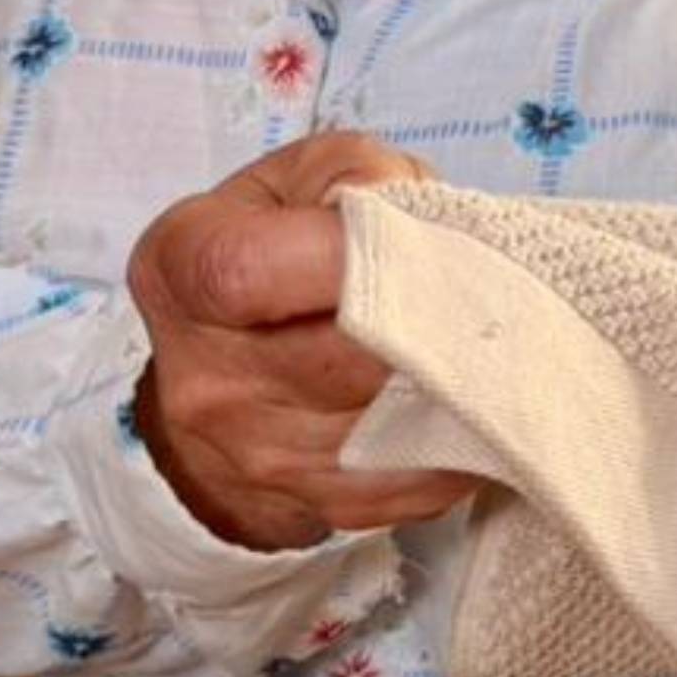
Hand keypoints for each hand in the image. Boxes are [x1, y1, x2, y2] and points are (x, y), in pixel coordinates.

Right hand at [126, 131, 480, 552]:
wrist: (231, 363)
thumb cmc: (278, 245)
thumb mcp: (302, 177)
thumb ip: (356, 173)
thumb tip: (408, 216)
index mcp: (185, 269)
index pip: (251, 273)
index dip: (346, 258)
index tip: (415, 241)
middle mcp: (207, 376)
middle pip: (346, 358)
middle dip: (432, 320)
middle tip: (491, 289)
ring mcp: (257, 454)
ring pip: (394, 422)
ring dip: (460, 384)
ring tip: (490, 341)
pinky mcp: (316, 502)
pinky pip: (418, 478)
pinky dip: (462, 439)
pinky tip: (476, 400)